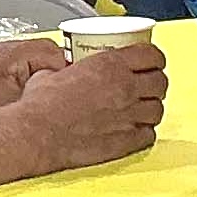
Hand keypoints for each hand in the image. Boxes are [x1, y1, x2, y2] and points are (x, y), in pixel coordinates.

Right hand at [1, 46, 167, 171]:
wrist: (35, 134)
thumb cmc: (40, 105)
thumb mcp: (55, 72)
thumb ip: (72, 69)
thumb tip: (67, 71)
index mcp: (109, 65)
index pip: (152, 55)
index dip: (155, 59)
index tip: (152, 62)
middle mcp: (125, 88)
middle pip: (160, 82)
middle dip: (156, 83)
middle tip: (147, 86)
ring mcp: (128, 115)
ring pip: (158, 109)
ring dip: (152, 108)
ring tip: (142, 110)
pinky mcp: (125, 141)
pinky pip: (149, 135)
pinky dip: (145, 132)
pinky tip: (135, 130)